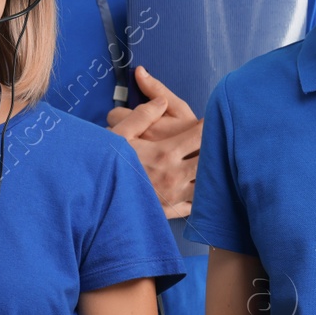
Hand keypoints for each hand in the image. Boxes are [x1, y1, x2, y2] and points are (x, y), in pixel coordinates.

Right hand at [105, 66, 201, 218]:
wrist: (95, 200)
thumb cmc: (106, 166)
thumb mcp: (118, 135)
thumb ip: (142, 116)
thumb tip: (161, 102)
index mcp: (165, 153)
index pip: (198, 135)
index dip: (208, 126)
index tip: (212, 120)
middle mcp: (174, 176)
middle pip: (208, 160)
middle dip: (215, 149)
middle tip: (220, 141)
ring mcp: (174, 196)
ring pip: (205, 184)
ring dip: (211, 174)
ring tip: (215, 166)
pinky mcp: (169, 212)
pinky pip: (194, 205)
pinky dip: (200, 198)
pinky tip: (201, 192)